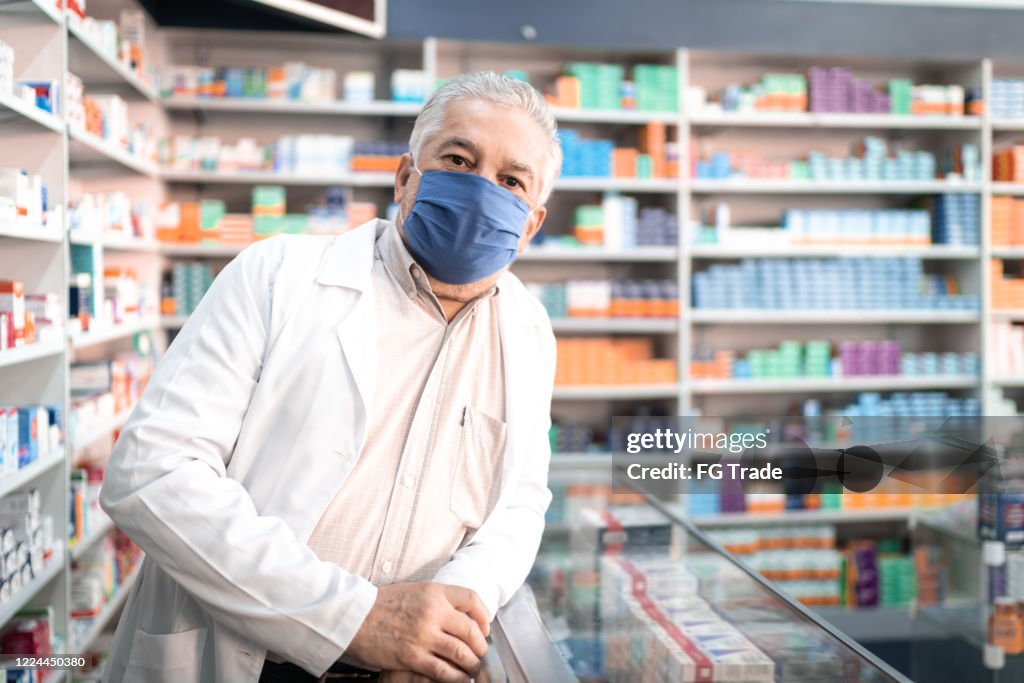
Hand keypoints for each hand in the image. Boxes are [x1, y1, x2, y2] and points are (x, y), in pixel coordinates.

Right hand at [346, 582, 489, 682]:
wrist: (355, 616)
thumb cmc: (382, 604)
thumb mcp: (414, 590)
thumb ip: (438, 599)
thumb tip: (461, 615)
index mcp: (434, 592)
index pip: (472, 599)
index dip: (484, 615)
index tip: (484, 627)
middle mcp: (433, 611)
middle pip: (471, 630)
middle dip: (480, 645)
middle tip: (479, 652)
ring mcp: (424, 635)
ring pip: (462, 653)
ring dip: (472, 663)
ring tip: (472, 668)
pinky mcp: (412, 657)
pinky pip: (443, 671)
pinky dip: (457, 677)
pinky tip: (460, 678)